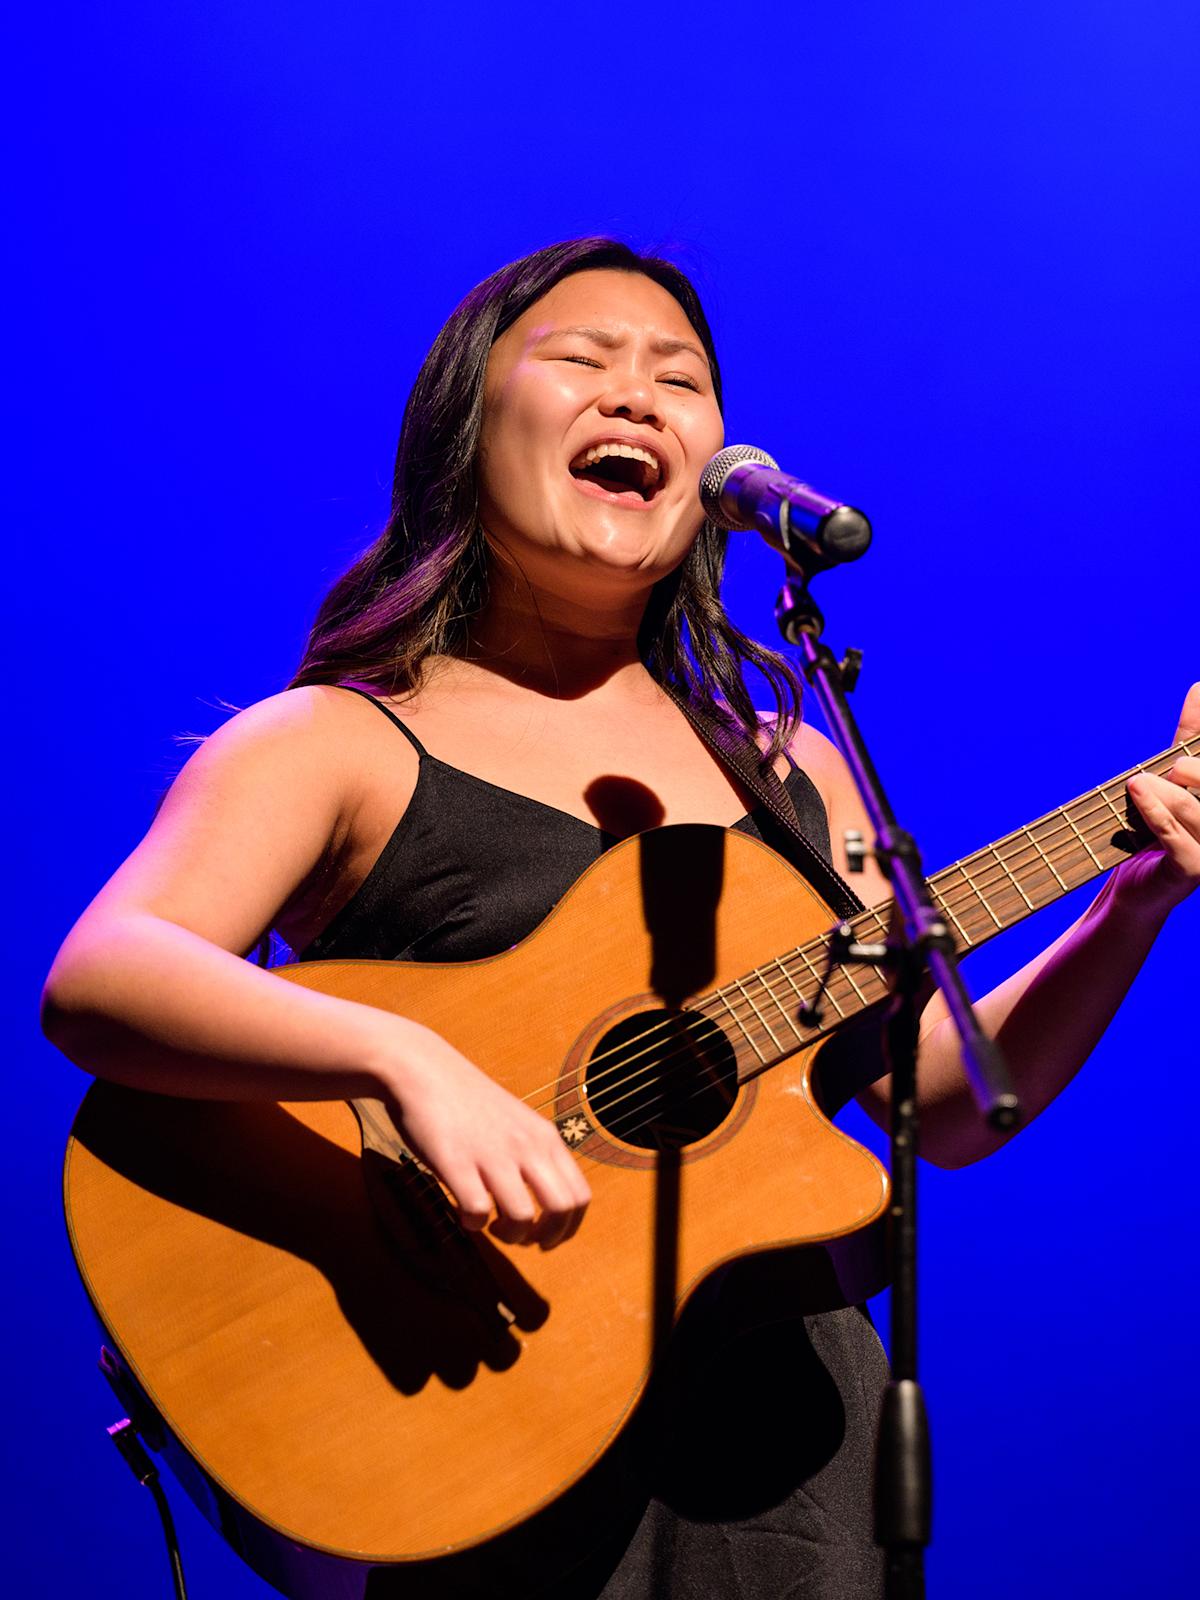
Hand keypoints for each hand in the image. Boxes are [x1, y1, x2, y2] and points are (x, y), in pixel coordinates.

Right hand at [379, 1022, 591, 1249]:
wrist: (425, 1070)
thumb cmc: (469, 1101)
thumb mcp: (518, 1122)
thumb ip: (536, 1154)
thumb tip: (548, 1203)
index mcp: (545, 1137)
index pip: (580, 1196)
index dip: (569, 1228)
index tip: (548, 1238)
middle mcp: (527, 1145)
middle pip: (561, 1210)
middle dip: (546, 1238)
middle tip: (523, 1239)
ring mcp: (493, 1154)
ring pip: (523, 1218)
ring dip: (509, 1235)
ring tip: (492, 1225)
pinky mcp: (457, 1162)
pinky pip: (477, 1212)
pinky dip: (473, 1224)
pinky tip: (464, 1212)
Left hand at [1113, 682, 1199, 913]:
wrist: (1136, 888)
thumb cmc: (1159, 827)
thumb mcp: (1176, 776)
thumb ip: (1193, 737)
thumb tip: (1199, 687)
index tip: (1179, 754)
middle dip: (1195, 770)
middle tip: (1173, 767)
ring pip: (1195, 808)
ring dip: (1162, 790)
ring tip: (1137, 784)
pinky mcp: (1192, 871)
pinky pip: (1173, 832)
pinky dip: (1153, 808)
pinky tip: (1137, 791)